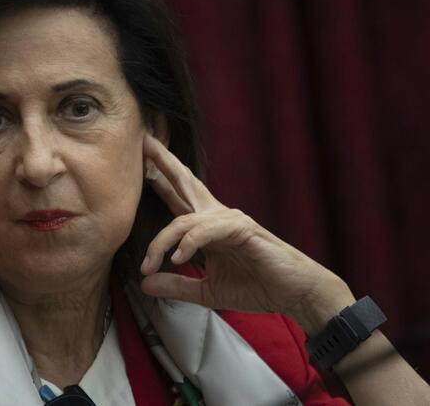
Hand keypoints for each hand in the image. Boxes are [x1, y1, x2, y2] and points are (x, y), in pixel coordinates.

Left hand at [139, 134, 352, 332]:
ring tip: (148, 265)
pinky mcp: (242, 229)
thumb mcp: (207, 292)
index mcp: (208, 226)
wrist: (295, 294)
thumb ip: (177, 285)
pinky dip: (189, 243)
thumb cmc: (257, 287)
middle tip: (144, 140)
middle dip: (163, 162)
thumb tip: (144, 283)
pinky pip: (205, 230)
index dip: (160, 181)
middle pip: (185, 182)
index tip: (140, 165)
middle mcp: (217, 216)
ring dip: (162, 242)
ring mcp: (229, 219)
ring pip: (183, 220)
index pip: (178, 198)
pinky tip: (178, 258)